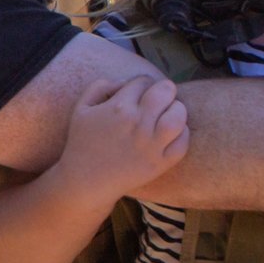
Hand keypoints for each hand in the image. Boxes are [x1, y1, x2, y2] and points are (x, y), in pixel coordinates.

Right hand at [64, 74, 188, 194]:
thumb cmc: (82, 143)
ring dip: (177, 109)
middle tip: (160, 97)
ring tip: (170, 112)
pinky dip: (182, 133)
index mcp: (118, 107)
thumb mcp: (81, 108)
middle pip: (166, 92)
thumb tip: (125, 83)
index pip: (143, 81)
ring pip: (178, 116)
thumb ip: (100, 86)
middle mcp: (138, 124)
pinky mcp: (160, 163)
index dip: (142, 84)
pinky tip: (172, 132)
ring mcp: (151, 145)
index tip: (139, 93)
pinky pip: (182, 142)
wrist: (85, 180)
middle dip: (165, 90)